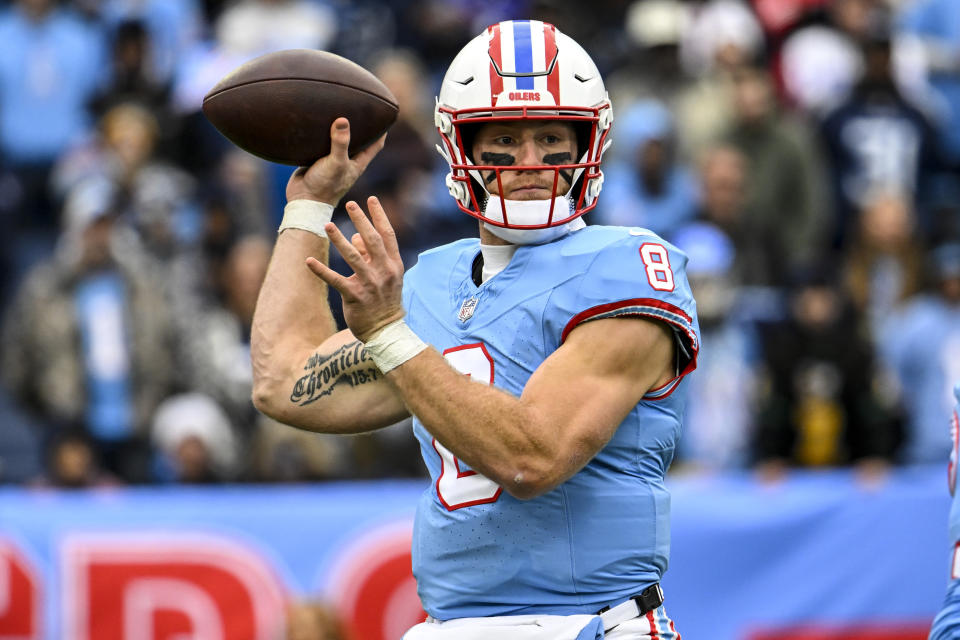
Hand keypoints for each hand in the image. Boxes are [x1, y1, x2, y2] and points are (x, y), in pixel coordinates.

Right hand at [286, 118, 385, 204]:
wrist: (304, 199)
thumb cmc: (325, 185)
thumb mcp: (336, 162)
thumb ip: (340, 143)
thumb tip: (343, 120)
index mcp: (358, 163)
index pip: (376, 144)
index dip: (382, 130)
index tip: (385, 114)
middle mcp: (348, 161)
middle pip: (359, 140)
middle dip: (361, 126)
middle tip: (361, 107)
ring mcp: (333, 161)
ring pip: (339, 141)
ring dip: (340, 130)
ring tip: (339, 110)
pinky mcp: (318, 160)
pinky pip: (322, 144)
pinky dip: (323, 134)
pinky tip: (318, 123)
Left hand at [305, 196, 404, 341]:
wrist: (386, 331)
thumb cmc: (384, 301)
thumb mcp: (384, 276)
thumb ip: (371, 255)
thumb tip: (356, 235)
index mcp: (393, 265)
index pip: (387, 235)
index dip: (379, 216)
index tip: (370, 199)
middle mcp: (384, 272)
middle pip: (372, 241)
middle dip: (361, 220)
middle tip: (350, 204)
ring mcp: (370, 284)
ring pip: (353, 257)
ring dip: (340, 240)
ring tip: (327, 224)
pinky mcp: (355, 297)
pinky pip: (336, 280)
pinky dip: (321, 270)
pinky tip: (308, 261)